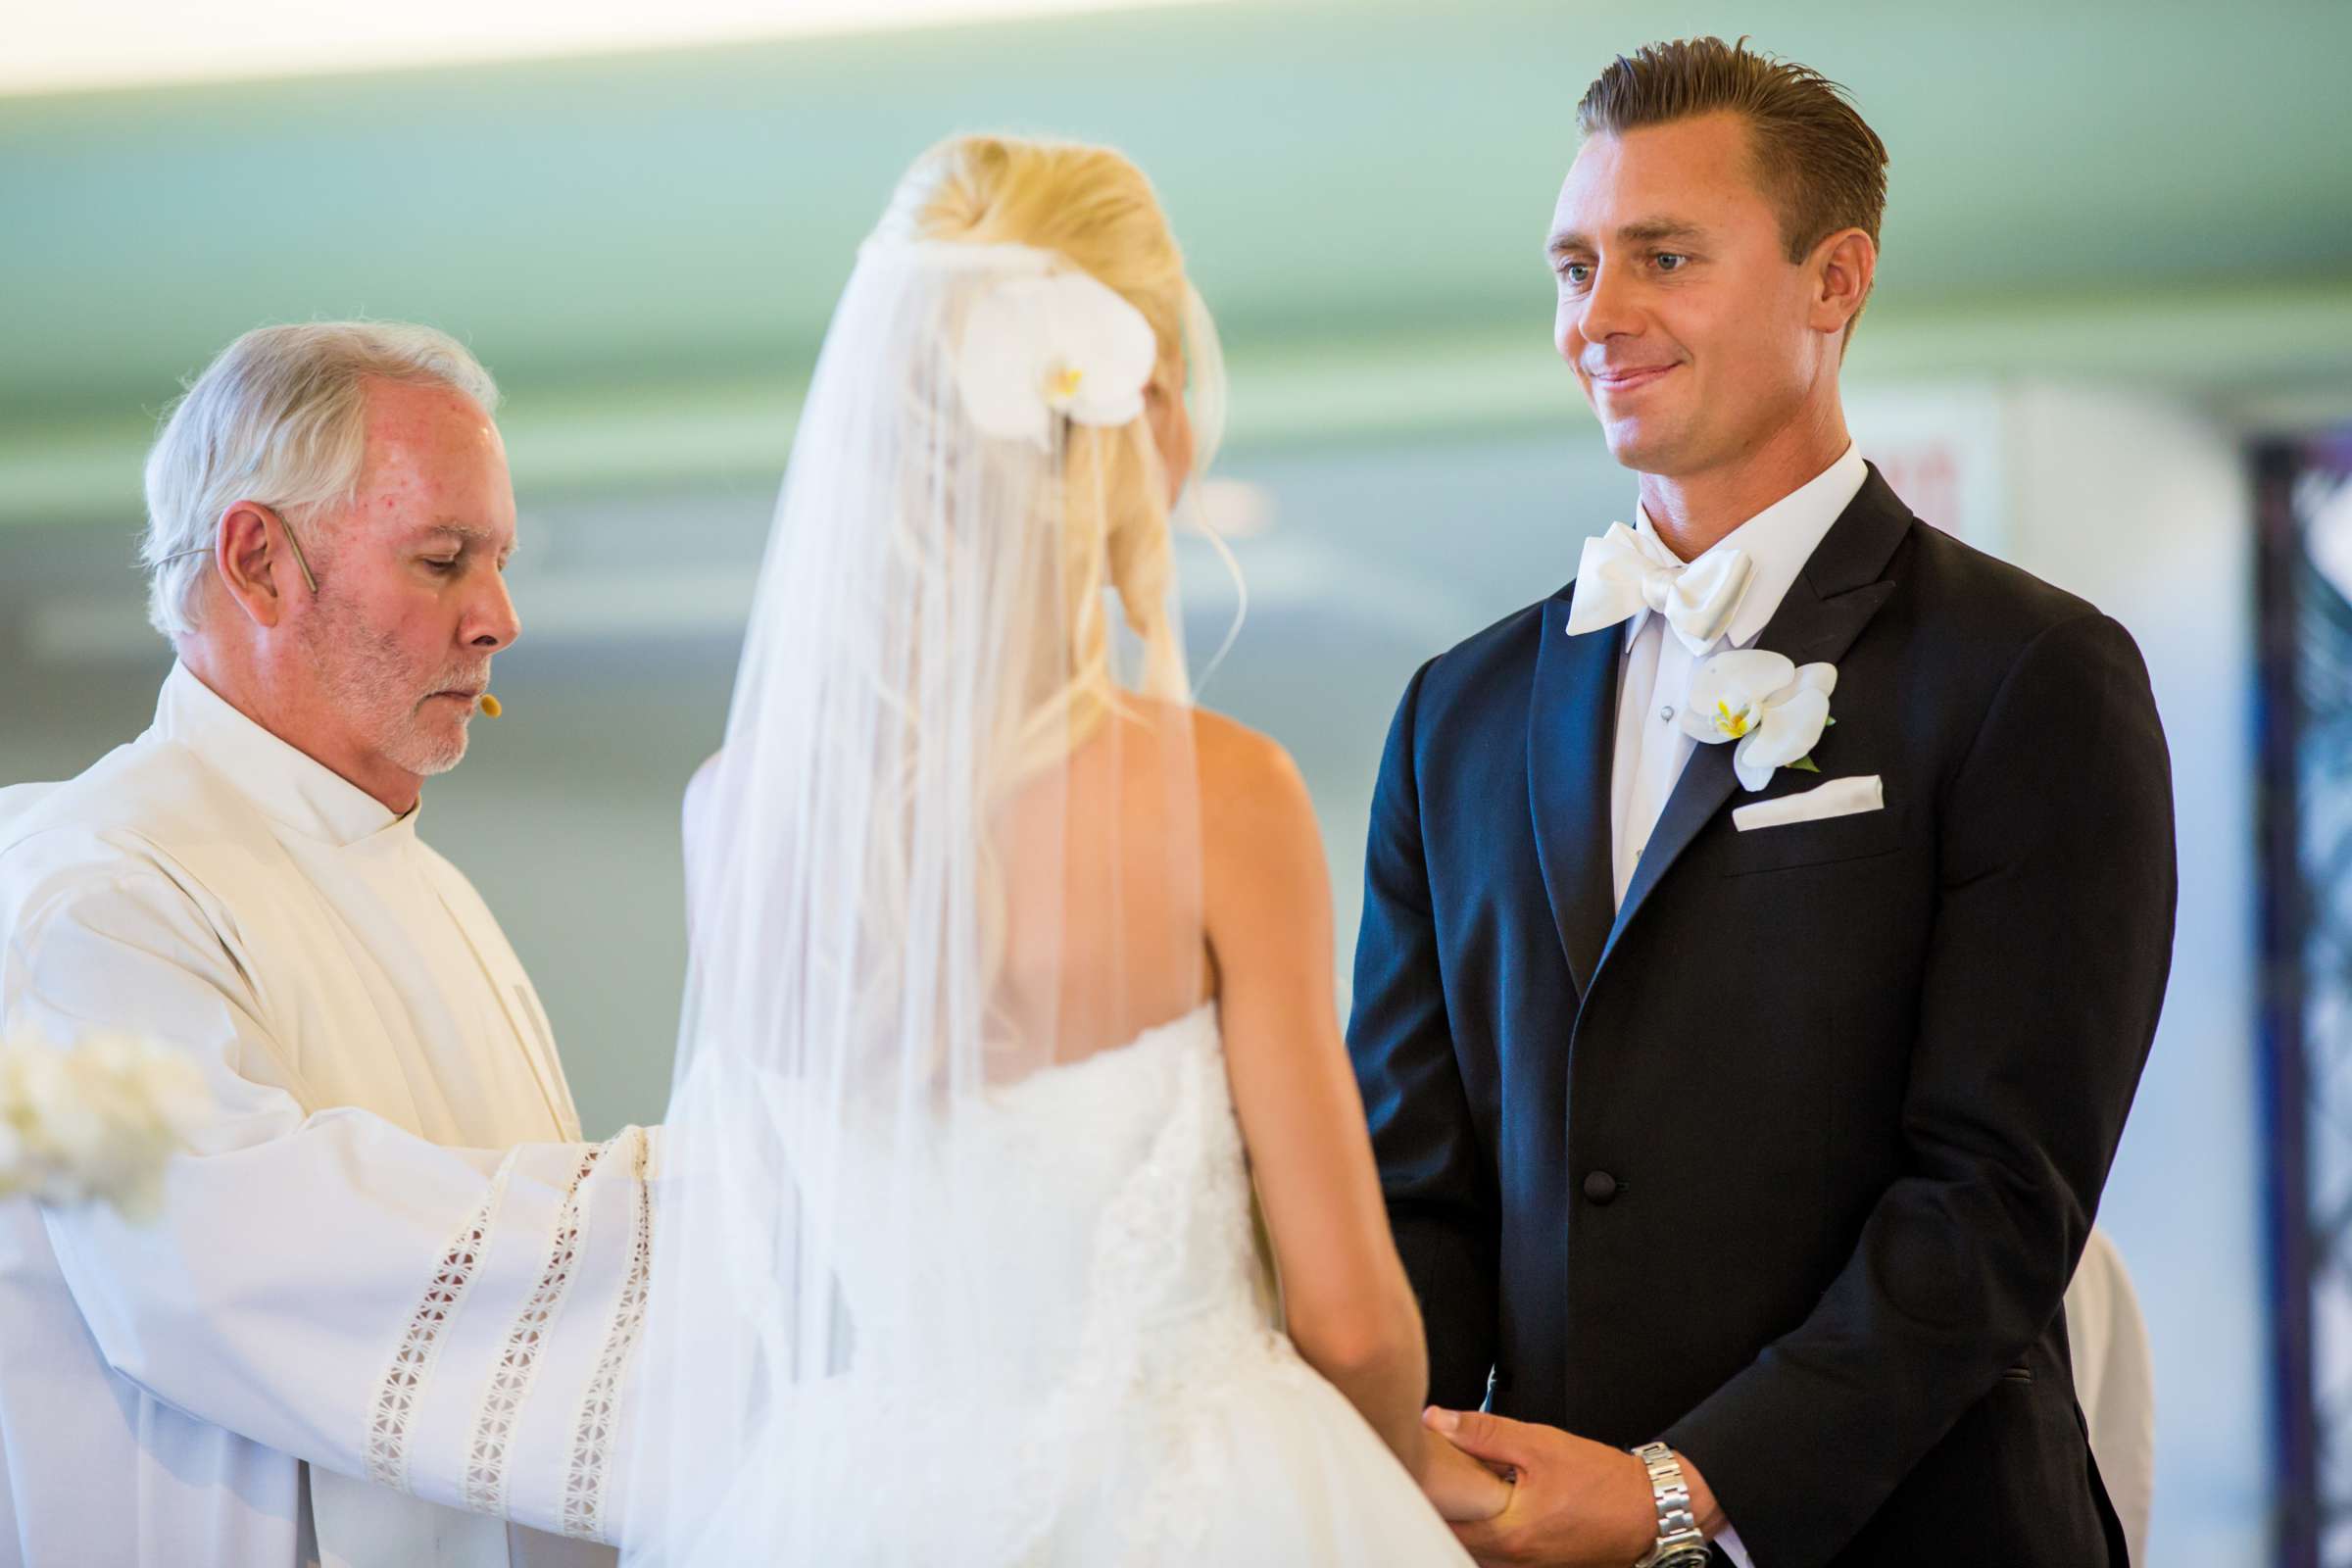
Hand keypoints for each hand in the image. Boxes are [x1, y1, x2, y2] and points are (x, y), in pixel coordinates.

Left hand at [1423, 1407, 1709, 1567]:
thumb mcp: (1541, 1444)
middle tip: (1423, 1477)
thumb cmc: (1605, 1482)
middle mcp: (1514, 1560)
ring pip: (1473, 1549)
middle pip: (1453, 1539)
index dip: (1420, 1495)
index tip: (1408, 1470)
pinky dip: (1483, 1533)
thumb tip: (1439, 1420)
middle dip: (1436, 1510)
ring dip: (1459, 1523)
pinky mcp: (1538, 1566)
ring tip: (1451, 1491)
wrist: (1651, 1510)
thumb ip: (1485, 1434)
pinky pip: (1495, 1555)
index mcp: (1509, 1534)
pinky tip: (1484, 1509)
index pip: (1442, 1522)